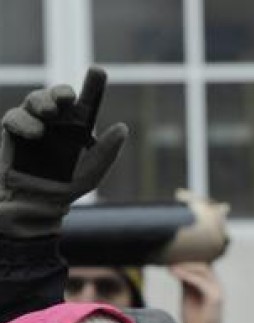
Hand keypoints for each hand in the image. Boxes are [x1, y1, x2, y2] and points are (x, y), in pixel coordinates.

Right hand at [0, 70, 127, 238]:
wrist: (34, 205)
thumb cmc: (65, 189)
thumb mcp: (91, 174)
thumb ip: (107, 151)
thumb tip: (123, 126)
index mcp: (79, 129)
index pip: (87, 104)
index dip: (93, 86)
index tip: (97, 71)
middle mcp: (57, 123)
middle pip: (57, 96)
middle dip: (60, 92)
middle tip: (64, 98)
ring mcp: (34, 125)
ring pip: (35, 100)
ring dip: (41, 101)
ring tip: (48, 113)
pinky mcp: (13, 132)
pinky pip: (14, 117)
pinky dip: (23, 121)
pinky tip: (34, 133)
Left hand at [168, 261, 238, 322]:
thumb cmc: (198, 321)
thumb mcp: (189, 298)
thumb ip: (186, 284)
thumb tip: (175, 269)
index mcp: (211, 284)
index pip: (203, 264)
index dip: (189, 257)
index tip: (171, 254)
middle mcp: (216, 285)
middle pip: (203, 263)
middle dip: (186, 258)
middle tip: (168, 256)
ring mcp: (217, 290)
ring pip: (202, 269)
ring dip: (184, 265)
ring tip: (169, 264)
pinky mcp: (214, 297)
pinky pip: (199, 281)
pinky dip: (186, 275)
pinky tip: (173, 272)